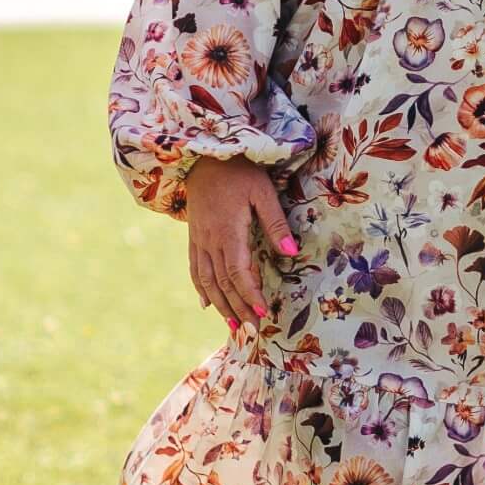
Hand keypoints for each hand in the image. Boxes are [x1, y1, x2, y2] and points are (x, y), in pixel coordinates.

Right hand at [182, 153, 299, 336]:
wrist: (202, 154)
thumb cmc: (238, 170)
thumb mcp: (262, 191)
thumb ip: (275, 222)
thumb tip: (291, 253)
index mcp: (228, 231)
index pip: (238, 272)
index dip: (249, 294)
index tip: (262, 312)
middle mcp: (210, 240)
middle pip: (223, 282)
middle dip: (239, 307)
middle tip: (253, 330)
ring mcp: (198, 239)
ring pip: (207, 280)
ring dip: (220, 305)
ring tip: (233, 324)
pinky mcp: (193, 236)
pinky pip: (194, 268)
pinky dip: (200, 288)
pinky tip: (206, 303)